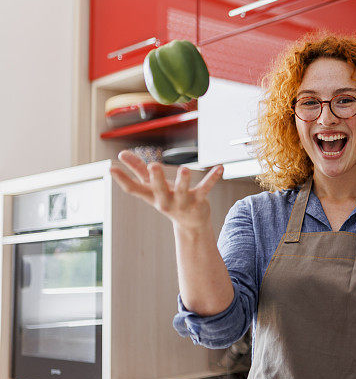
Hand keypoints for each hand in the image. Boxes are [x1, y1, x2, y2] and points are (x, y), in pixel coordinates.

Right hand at [109, 150, 223, 229]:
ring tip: (184, 169)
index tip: (111, 168)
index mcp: (152, 196)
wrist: (191, 224)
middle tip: (153, 166)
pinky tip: (220, 167)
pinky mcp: (199, 200)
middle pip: (159, 190)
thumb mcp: (152, 187)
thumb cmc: (168, 199)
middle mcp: (165, 201)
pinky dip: (213, 178)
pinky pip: (206, 188)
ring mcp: (183, 202)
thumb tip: (120, 155)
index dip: (122, 179)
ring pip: (182, 191)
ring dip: (183, 181)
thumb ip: (137, 170)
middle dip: (156, 178)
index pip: (134, 189)